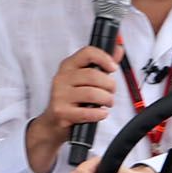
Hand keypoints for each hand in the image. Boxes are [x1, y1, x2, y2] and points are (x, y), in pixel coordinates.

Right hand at [25, 44, 120, 172]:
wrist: (53, 122)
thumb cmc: (72, 98)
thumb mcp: (84, 79)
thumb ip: (102, 64)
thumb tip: (118, 50)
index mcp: (68, 66)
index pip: (87, 53)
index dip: (104, 58)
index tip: (113, 68)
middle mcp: (61, 78)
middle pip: (93, 75)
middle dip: (109, 85)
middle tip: (111, 91)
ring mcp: (60, 95)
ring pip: (92, 93)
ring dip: (106, 100)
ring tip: (107, 102)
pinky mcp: (61, 112)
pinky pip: (88, 112)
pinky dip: (99, 114)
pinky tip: (101, 113)